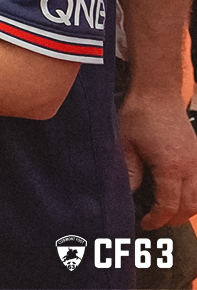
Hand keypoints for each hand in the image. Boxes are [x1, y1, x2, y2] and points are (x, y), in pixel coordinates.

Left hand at [119, 86, 196, 226]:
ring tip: (170, 213)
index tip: (146, 223)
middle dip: (175, 219)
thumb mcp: (125, 143)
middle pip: (191, 206)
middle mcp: (190, 166)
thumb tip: (128, 194)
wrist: (157, 92)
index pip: (169, 204)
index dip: (158, 218)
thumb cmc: (139, 114)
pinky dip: (196, 195)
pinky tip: (182, 196)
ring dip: (188, 209)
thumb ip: (129, 171)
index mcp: (171, 166)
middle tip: (158, 222)